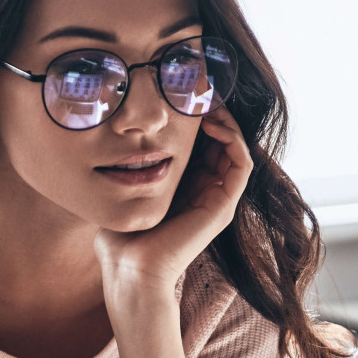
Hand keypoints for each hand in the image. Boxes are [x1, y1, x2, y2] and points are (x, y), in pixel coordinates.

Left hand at [94, 105, 254, 302]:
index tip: (182, 94)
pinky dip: (233, 138)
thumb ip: (129, 166)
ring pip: (236, 148)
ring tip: (207, 101)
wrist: (130, 269)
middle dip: (213, 113)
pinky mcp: (223, 206)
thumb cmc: (122, 237)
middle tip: (199, 89)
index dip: (198, 118)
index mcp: (187, 188)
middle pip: (222, 142)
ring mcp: (218, 199)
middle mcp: (207, 191)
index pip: (203, 144)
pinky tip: (213, 123)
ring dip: (226, 120)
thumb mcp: (126, 189)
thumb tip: (115, 135)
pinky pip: (242, 163)